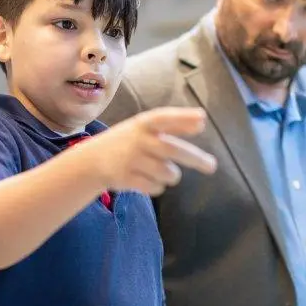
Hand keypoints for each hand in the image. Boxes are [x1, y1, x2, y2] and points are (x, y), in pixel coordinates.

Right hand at [85, 107, 216, 195]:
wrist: (93, 160)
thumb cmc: (129, 141)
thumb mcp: (145, 127)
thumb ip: (173, 125)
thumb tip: (202, 121)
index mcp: (142, 123)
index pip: (164, 117)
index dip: (183, 118)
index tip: (203, 119)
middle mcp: (137, 140)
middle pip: (172, 149)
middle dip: (195, 158)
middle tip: (212, 166)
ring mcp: (130, 160)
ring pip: (167, 173)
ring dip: (172, 175)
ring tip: (162, 171)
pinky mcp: (126, 179)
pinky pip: (156, 188)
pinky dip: (158, 187)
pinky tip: (147, 180)